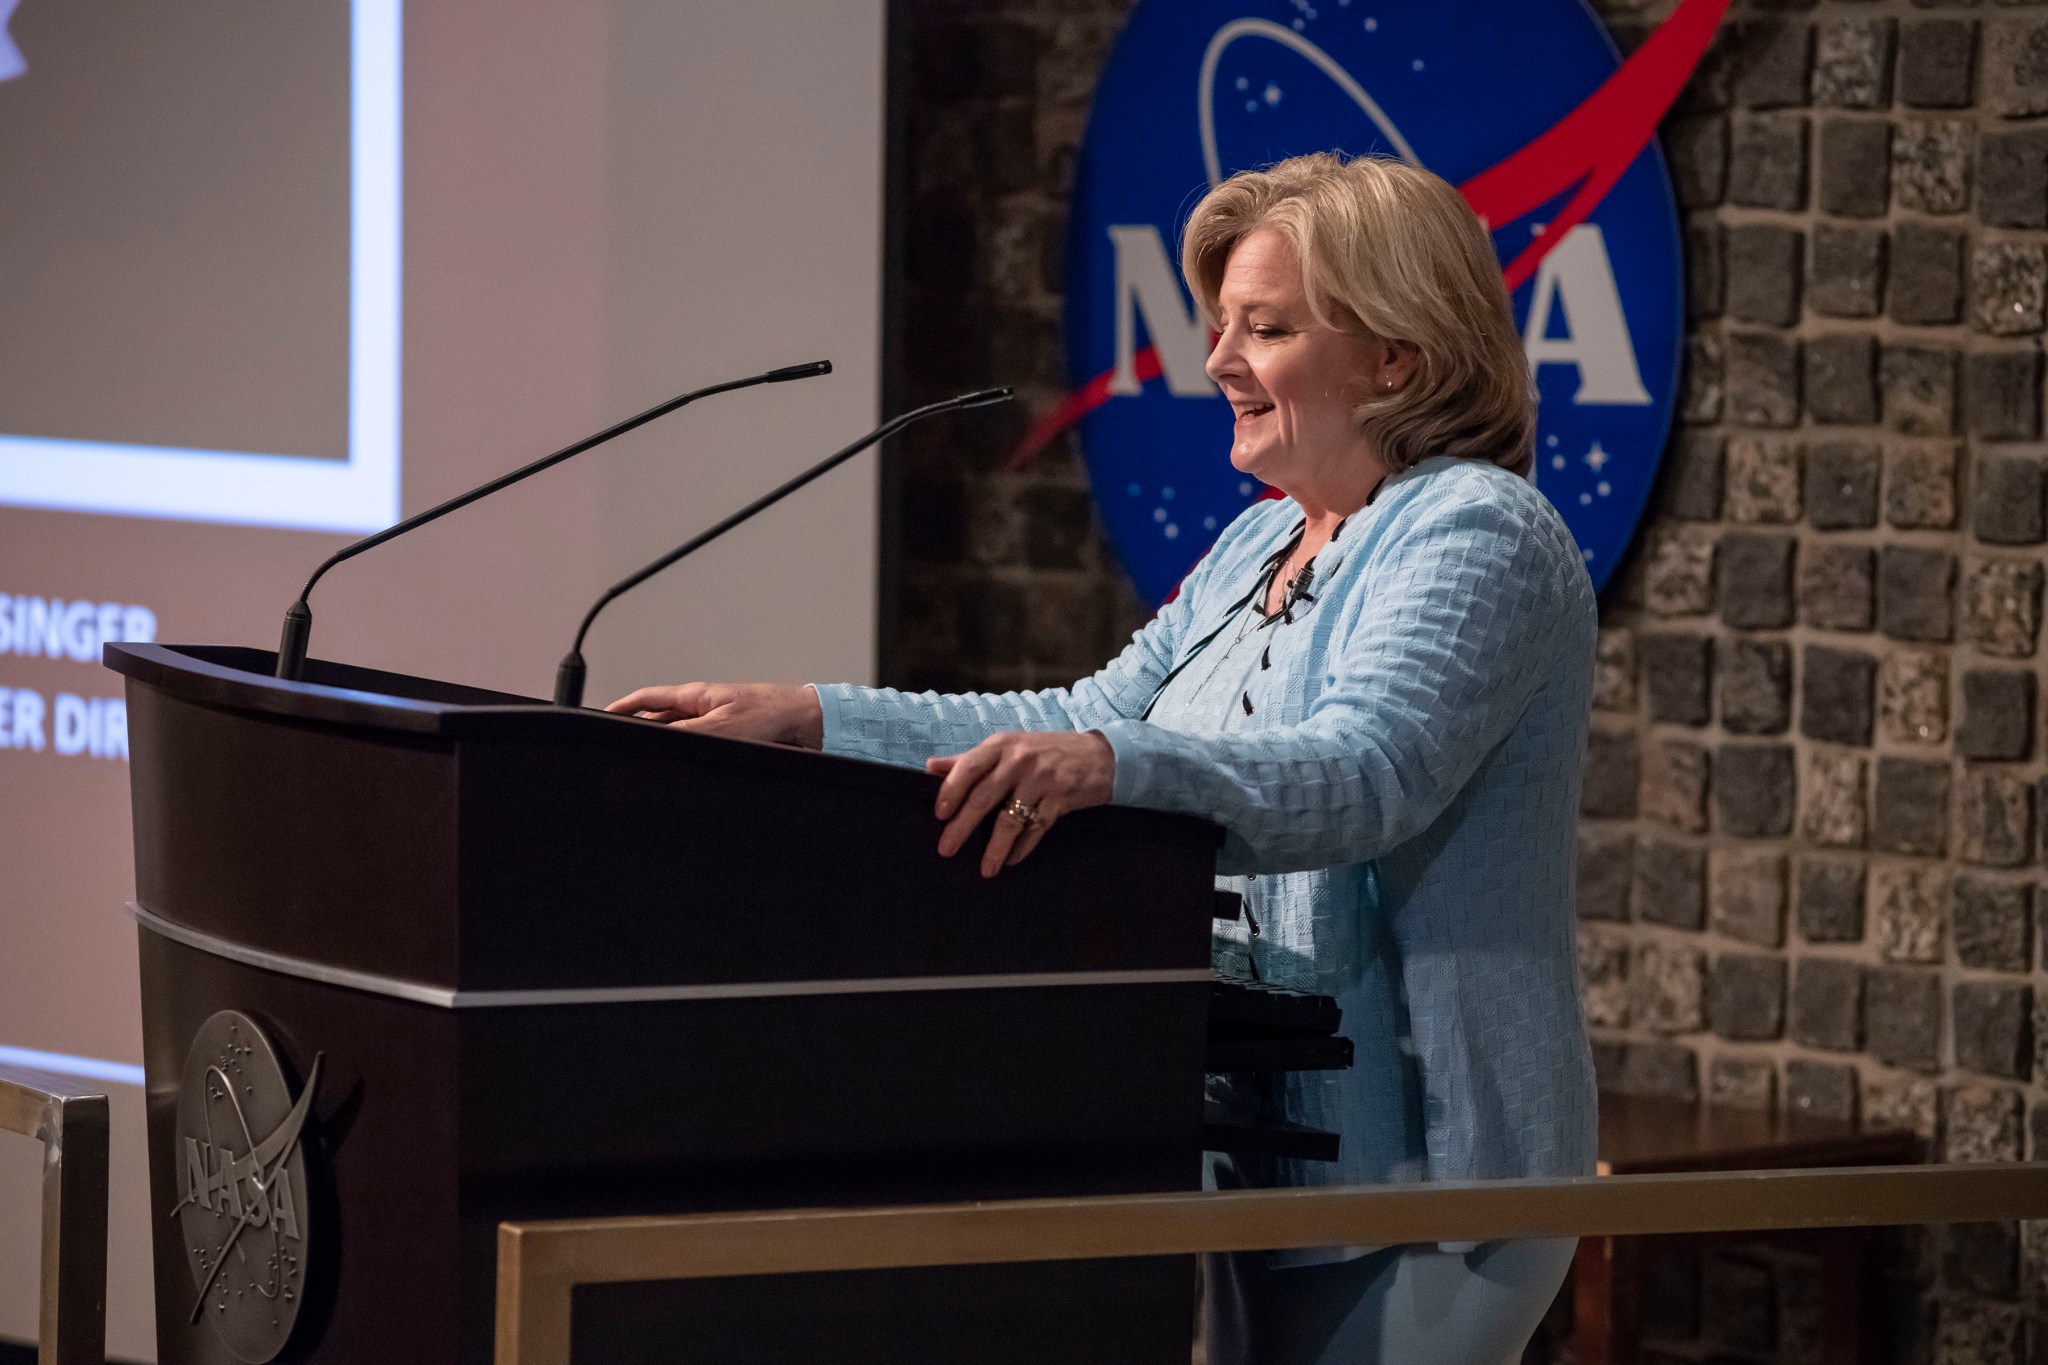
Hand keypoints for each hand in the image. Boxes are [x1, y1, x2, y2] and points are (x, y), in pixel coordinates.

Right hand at [604, 682, 823, 747]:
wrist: (805, 723)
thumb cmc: (772, 711)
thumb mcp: (722, 725)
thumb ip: (686, 733)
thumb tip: (656, 741)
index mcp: (695, 695)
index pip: (648, 699)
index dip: (622, 708)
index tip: (602, 717)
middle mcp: (702, 709)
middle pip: (659, 722)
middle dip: (640, 734)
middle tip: (622, 749)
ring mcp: (715, 725)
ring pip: (679, 739)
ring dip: (667, 749)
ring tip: (653, 764)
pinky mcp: (729, 742)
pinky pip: (700, 750)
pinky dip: (689, 759)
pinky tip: (687, 771)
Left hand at [926, 731, 1115, 876]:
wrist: (1099, 755)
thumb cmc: (1046, 751)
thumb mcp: (1008, 747)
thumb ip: (970, 759)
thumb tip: (930, 766)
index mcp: (1002, 745)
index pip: (969, 767)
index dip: (951, 790)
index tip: (939, 814)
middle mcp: (1020, 760)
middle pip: (984, 796)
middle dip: (963, 826)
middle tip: (946, 849)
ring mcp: (1042, 779)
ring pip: (1010, 818)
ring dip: (995, 847)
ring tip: (985, 869)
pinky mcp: (1061, 799)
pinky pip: (1036, 828)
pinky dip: (1023, 847)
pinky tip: (1012, 860)